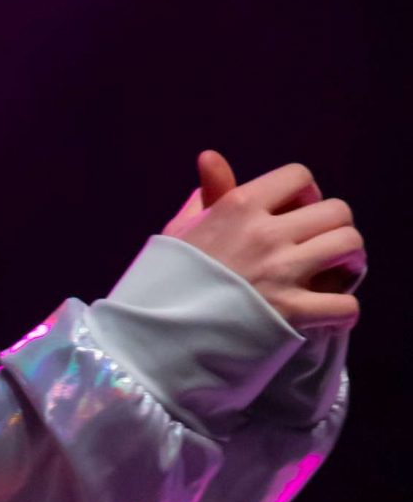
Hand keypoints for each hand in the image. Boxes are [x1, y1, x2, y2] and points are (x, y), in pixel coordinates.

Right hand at [163, 150, 362, 329]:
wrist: (152, 342)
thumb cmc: (162, 288)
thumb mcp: (178, 234)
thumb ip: (205, 197)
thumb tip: (210, 159)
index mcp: (238, 207)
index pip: (298, 177)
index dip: (306, 193)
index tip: (298, 213)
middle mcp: (265, 234)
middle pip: (335, 210)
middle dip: (335, 227)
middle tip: (325, 248)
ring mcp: (280, 274)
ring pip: (348, 246)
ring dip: (350, 261)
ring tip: (338, 275)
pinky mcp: (289, 315)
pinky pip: (342, 305)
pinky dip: (344, 313)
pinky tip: (334, 317)